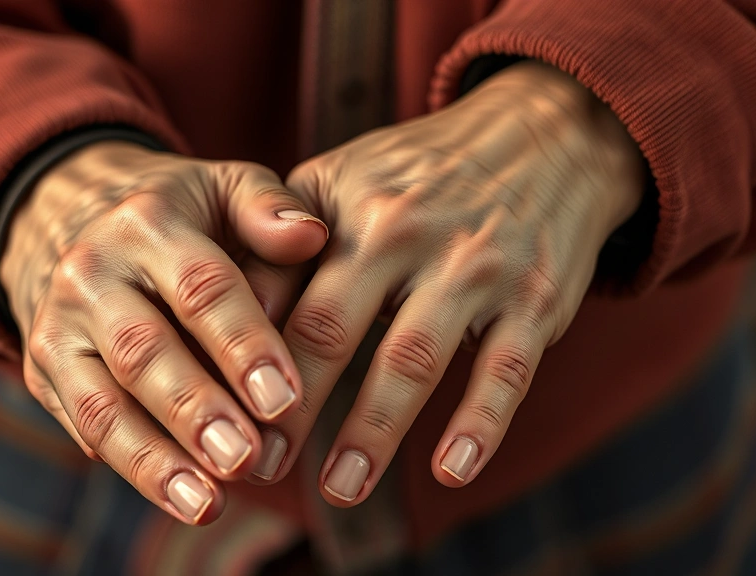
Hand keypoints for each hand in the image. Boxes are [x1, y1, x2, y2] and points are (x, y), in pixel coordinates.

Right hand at [0, 142, 327, 523]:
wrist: (74, 216)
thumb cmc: (182, 214)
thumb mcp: (225, 187)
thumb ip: (268, 207)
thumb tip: (311, 235)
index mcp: (149, 224)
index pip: (201, 288)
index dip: (244, 345)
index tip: (285, 400)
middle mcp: (93, 273)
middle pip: (144, 351)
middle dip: (197, 411)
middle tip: (246, 459)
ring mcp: (59, 325)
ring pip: (102, 401)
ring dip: (156, 459)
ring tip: (208, 504)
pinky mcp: (41, 367)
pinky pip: (83, 425)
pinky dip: (130, 465)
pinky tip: (178, 496)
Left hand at [259, 61, 644, 504]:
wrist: (542, 135)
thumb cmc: (419, 173)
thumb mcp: (342, 180)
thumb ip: (282, 242)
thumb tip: (222, 317)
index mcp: (348, 211)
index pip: (280, 294)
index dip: (240, 361)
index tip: (212, 419)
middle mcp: (406, 235)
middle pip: (332, 330)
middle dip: (290, 407)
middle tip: (258, 468)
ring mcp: (475, 268)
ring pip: (413, 359)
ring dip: (373, 431)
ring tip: (341, 488)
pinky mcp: (535, 299)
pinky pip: (506, 371)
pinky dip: (479, 425)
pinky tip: (451, 471)